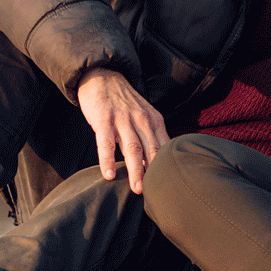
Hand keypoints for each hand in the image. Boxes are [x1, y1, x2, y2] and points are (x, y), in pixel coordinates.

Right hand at [75, 68, 168, 194]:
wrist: (102, 76)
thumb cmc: (123, 102)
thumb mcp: (143, 115)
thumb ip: (150, 137)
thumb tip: (157, 165)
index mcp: (154, 121)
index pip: (164, 148)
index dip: (167, 168)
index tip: (168, 187)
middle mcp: (141, 120)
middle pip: (151, 151)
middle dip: (155, 173)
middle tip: (156, 194)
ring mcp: (122, 119)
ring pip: (132, 148)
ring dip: (135, 170)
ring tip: (137, 189)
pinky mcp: (103, 119)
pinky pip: (106, 142)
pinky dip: (107, 160)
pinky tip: (108, 175)